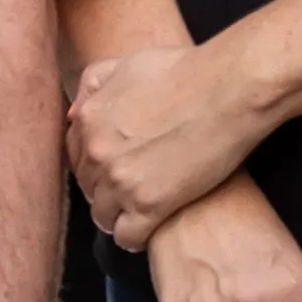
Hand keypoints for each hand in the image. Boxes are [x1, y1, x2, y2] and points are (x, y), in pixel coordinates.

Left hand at [70, 39, 269, 251]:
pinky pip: (127, 238)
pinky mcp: (149, 206)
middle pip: (88, 188)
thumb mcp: (128, 63)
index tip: (118, 166)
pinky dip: (136, 237)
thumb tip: (73, 115)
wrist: (228, 91)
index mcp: (89, 119)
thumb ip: (93, 84)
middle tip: (135, 186)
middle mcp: (97, 153)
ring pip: (103, 217)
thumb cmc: (186, 71)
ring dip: (119, 215)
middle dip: (107, 190)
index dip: (97, 164)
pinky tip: (151, 227)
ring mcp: (121, 182)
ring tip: (142, 209)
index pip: (76, 157)